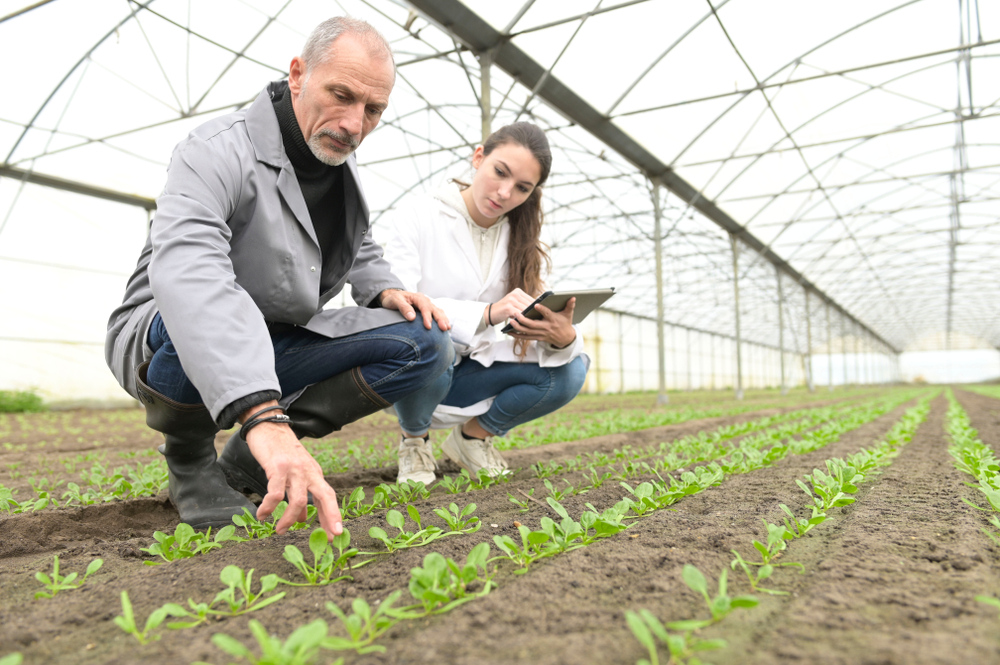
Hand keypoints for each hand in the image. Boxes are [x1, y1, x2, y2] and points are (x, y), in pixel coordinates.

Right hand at [241, 401, 342, 538]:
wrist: (268, 425)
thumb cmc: (281, 452)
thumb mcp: (297, 472)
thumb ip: (302, 494)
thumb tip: (304, 519)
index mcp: (315, 473)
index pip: (329, 496)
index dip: (333, 516)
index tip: (336, 534)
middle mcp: (308, 471)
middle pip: (326, 496)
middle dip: (331, 516)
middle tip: (331, 537)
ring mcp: (294, 469)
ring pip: (298, 500)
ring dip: (289, 520)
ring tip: (279, 531)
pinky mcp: (278, 466)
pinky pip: (274, 493)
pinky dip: (268, 507)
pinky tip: (262, 515)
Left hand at [380, 289, 450, 330]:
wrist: (392, 297)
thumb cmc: (393, 299)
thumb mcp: (395, 301)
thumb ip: (403, 308)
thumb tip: (412, 317)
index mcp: (417, 297)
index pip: (425, 307)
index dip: (427, 317)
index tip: (428, 327)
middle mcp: (424, 300)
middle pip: (434, 309)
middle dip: (440, 319)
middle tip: (444, 328)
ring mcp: (427, 305)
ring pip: (438, 311)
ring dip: (443, 319)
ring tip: (447, 328)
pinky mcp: (428, 310)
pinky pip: (438, 313)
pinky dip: (443, 319)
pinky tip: (446, 326)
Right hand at [486, 288, 536, 325]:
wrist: (490, 313)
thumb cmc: (504, 310)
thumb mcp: (514, 303)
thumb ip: (524, 304)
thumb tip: (539, 309)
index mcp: (518, 291)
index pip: (532, 300)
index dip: (538, 308)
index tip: (543, 314)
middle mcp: (515, 294)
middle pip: (530, 304)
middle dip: (535, 313)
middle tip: (540, 320)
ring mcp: (511, 300)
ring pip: (526, 309)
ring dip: (530, 317)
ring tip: (535, 323)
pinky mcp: (508, 307)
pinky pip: (519, 314)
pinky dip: (523, 319)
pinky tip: (526, 324)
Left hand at [505, 297, 576, 347]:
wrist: (565, 338)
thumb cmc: (565, 323)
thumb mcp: (569, 314)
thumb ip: (570, 305)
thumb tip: (573, 297)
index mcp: (553, 320)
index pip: (547, 314)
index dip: (542, 310)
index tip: (535, 305)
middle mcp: (546, 327)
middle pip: (533, 325)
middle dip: (523, 320)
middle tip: (515, 313)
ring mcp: (541, 334)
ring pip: (528, 332)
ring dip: (518, 327)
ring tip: (510, 321)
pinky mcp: (537, 338)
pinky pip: (526, 337)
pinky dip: (517, 335)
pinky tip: (509, 331)